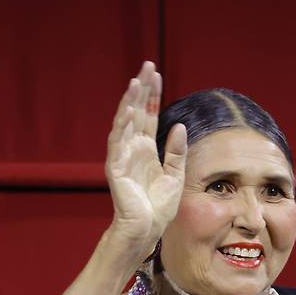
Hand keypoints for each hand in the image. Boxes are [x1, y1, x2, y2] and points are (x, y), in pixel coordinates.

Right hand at [105, 61, 186, 256]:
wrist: (147, 229)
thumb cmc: (159, 207)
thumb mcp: (175, 175)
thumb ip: (176, 152)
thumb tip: (179, 127)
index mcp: (147, 150)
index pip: (150, 116)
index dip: (153, 96)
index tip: (157, 74)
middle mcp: (133, 148)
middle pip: (138, 112)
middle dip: (143, 89)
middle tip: (148, 65)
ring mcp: (123, 155)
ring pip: (126, 121)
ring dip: (131, 100)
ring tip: (138, 80)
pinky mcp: (116, 166)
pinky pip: (118, 141)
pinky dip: (122, 124)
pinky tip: (129, 108)